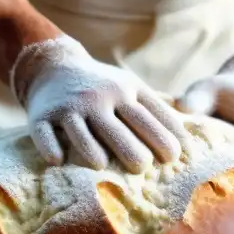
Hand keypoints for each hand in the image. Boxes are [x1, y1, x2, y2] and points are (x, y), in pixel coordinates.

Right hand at [10, 36, 190, 172]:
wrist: (54, 66)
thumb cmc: (103, 85)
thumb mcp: (131, 86)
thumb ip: (157, 109)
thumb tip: (191, 139)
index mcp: (123, 92)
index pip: (146, 115)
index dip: (161, 135)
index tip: (176, 156)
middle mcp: (98, 98)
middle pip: (115, 125)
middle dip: (129, 145)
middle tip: (143, 167)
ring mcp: (69, 106)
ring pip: (79, 128)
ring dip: (89, 147)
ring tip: (100, 166)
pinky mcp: (42, 115)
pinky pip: (44, 131)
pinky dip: (49, 144)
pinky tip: (56, 159)